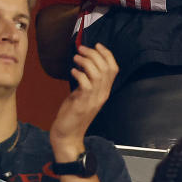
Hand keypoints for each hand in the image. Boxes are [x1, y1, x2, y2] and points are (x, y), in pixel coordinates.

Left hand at [49, 43, 117, 160]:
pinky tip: (72, 71)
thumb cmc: (73, 114)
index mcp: (105, 91)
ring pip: (97, 73)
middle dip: (94, 54)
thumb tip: (83, 64)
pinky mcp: (82, 104)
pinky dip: (79, 73)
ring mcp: (93, 99)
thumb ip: (87, 81)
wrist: (68, 136)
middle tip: (81, 48)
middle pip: (106, 67)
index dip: (107, 54)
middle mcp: (102, 94)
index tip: (97, 45)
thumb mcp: (84, 95)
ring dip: (86, 61)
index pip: (113, 68)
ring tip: (76, 58)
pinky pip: (85, 84)